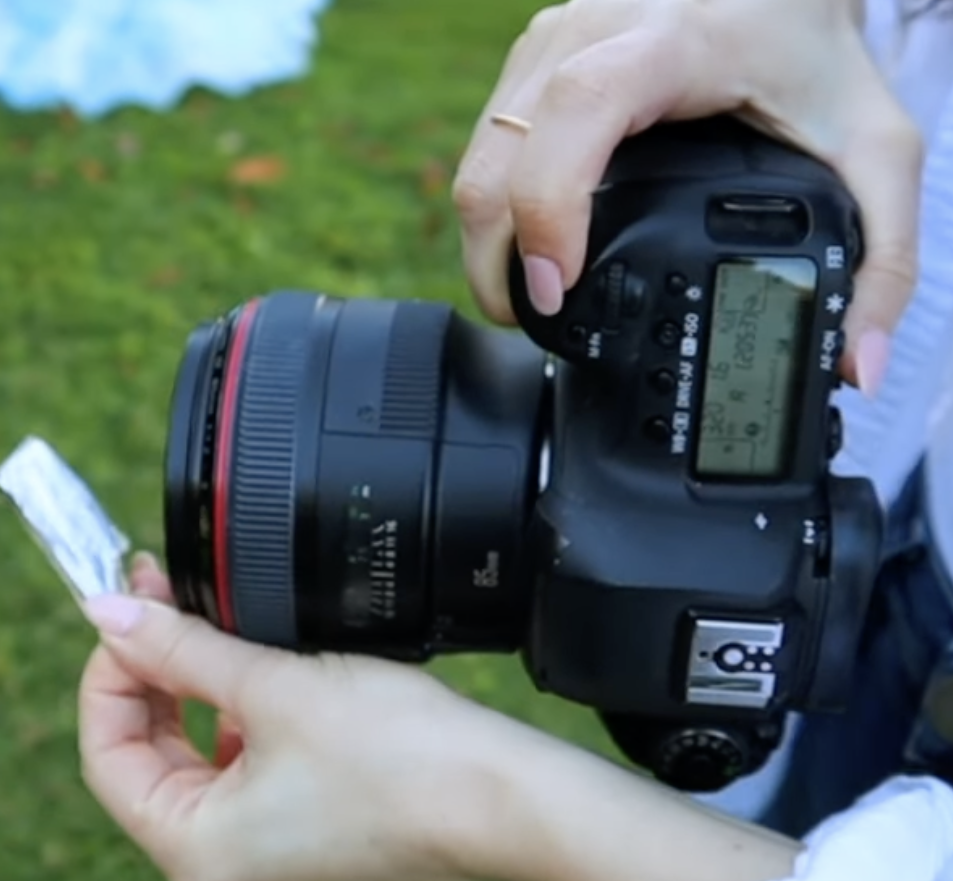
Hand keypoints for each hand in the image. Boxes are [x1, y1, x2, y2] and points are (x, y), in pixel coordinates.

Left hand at [79, 556, 804, 880]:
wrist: (504, 795)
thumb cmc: (402, 753)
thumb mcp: (276, 687)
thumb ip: (182, 648)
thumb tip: (107, 613)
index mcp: (193, 851)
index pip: (104, 751)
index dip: (108, 669)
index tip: (128, 606)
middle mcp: (219, 871)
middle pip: (147, 756)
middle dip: (152, 672)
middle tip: (163, 596)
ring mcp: (264, 859)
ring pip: (195, 762)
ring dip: (194, 692)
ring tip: (209, 627)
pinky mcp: (304, 836)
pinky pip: (242, 775)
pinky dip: (236, 722)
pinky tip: (257, 678)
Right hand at [453, 0, 921, 394]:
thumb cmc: (814, 52)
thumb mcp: (873, 151)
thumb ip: (883, 261)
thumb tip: (855, 362)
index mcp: (670, 47)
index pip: (576, 119)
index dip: (548, 212)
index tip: (556, 292)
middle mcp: (590, 34)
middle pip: (500, 159)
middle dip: (499, 262)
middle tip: (538, 324)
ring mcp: (550, 45)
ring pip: (479, 156)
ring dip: (490, 241)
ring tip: (530, 296)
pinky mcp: (532, 62)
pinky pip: (487, 143)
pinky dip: (498, 207)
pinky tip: (530, 243)